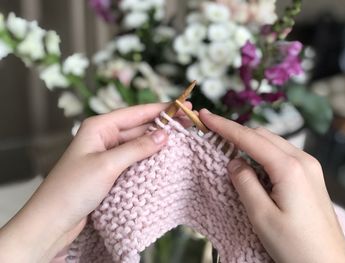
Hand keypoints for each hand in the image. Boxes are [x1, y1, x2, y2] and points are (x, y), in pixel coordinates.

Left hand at [0, 103, 188, 262]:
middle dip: (164, 125)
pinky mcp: (110, 170)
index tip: (184, 106)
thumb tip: (165, 135)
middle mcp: (104, 137)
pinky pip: (134, 159)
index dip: (162, 109)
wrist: (52, 222)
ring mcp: (107, 154)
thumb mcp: (107, 165)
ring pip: (138, 144)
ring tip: (183, 139)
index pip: (137, 112)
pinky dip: (149, 158)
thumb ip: (137, 148)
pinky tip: (165, 158)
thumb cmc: (71, 189)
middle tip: (189, 122)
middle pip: (139, 127)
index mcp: (99, 126)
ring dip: (158, 142)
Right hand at [199, 109, 344, 262]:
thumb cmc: (295, 246)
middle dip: (236, 132)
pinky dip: (262, 154)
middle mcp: (303, 161)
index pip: (249, 138)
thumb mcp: (261, 216)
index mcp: (289, 168)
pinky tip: (251, 165)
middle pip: (262, 136)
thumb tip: (234, 161)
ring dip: (249, 143)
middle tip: (213, 133)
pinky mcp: (310, 176)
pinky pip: (281, 155)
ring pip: (272, 144)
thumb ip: (244, 183)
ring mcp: (309, 167)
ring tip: (228, 149)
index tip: (205, 116)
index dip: (224, 126)